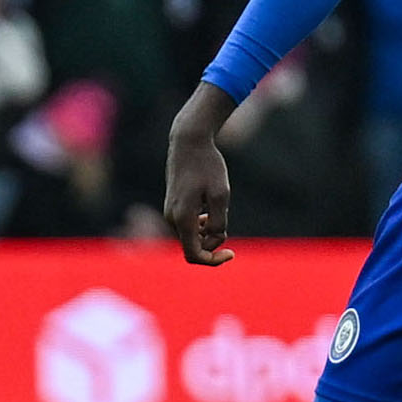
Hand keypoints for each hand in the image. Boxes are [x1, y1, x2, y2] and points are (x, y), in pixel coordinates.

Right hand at [164, 83, 238, 265]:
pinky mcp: (171, 203)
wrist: (188, 141)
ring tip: (217, 209)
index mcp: (182, 218)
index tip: (232, 252)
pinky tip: (208, 206)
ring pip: (190, 235)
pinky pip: (187, 224)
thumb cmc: (207, 166)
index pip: (194, 255)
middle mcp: (171, 217)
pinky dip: (200, 223)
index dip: (213, 260)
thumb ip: (219, 222)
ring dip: (206, 231)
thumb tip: (213, 238)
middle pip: (193, 246)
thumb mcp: (221, 195)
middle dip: (212, 241)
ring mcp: (169, 210)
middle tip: (225, 220)